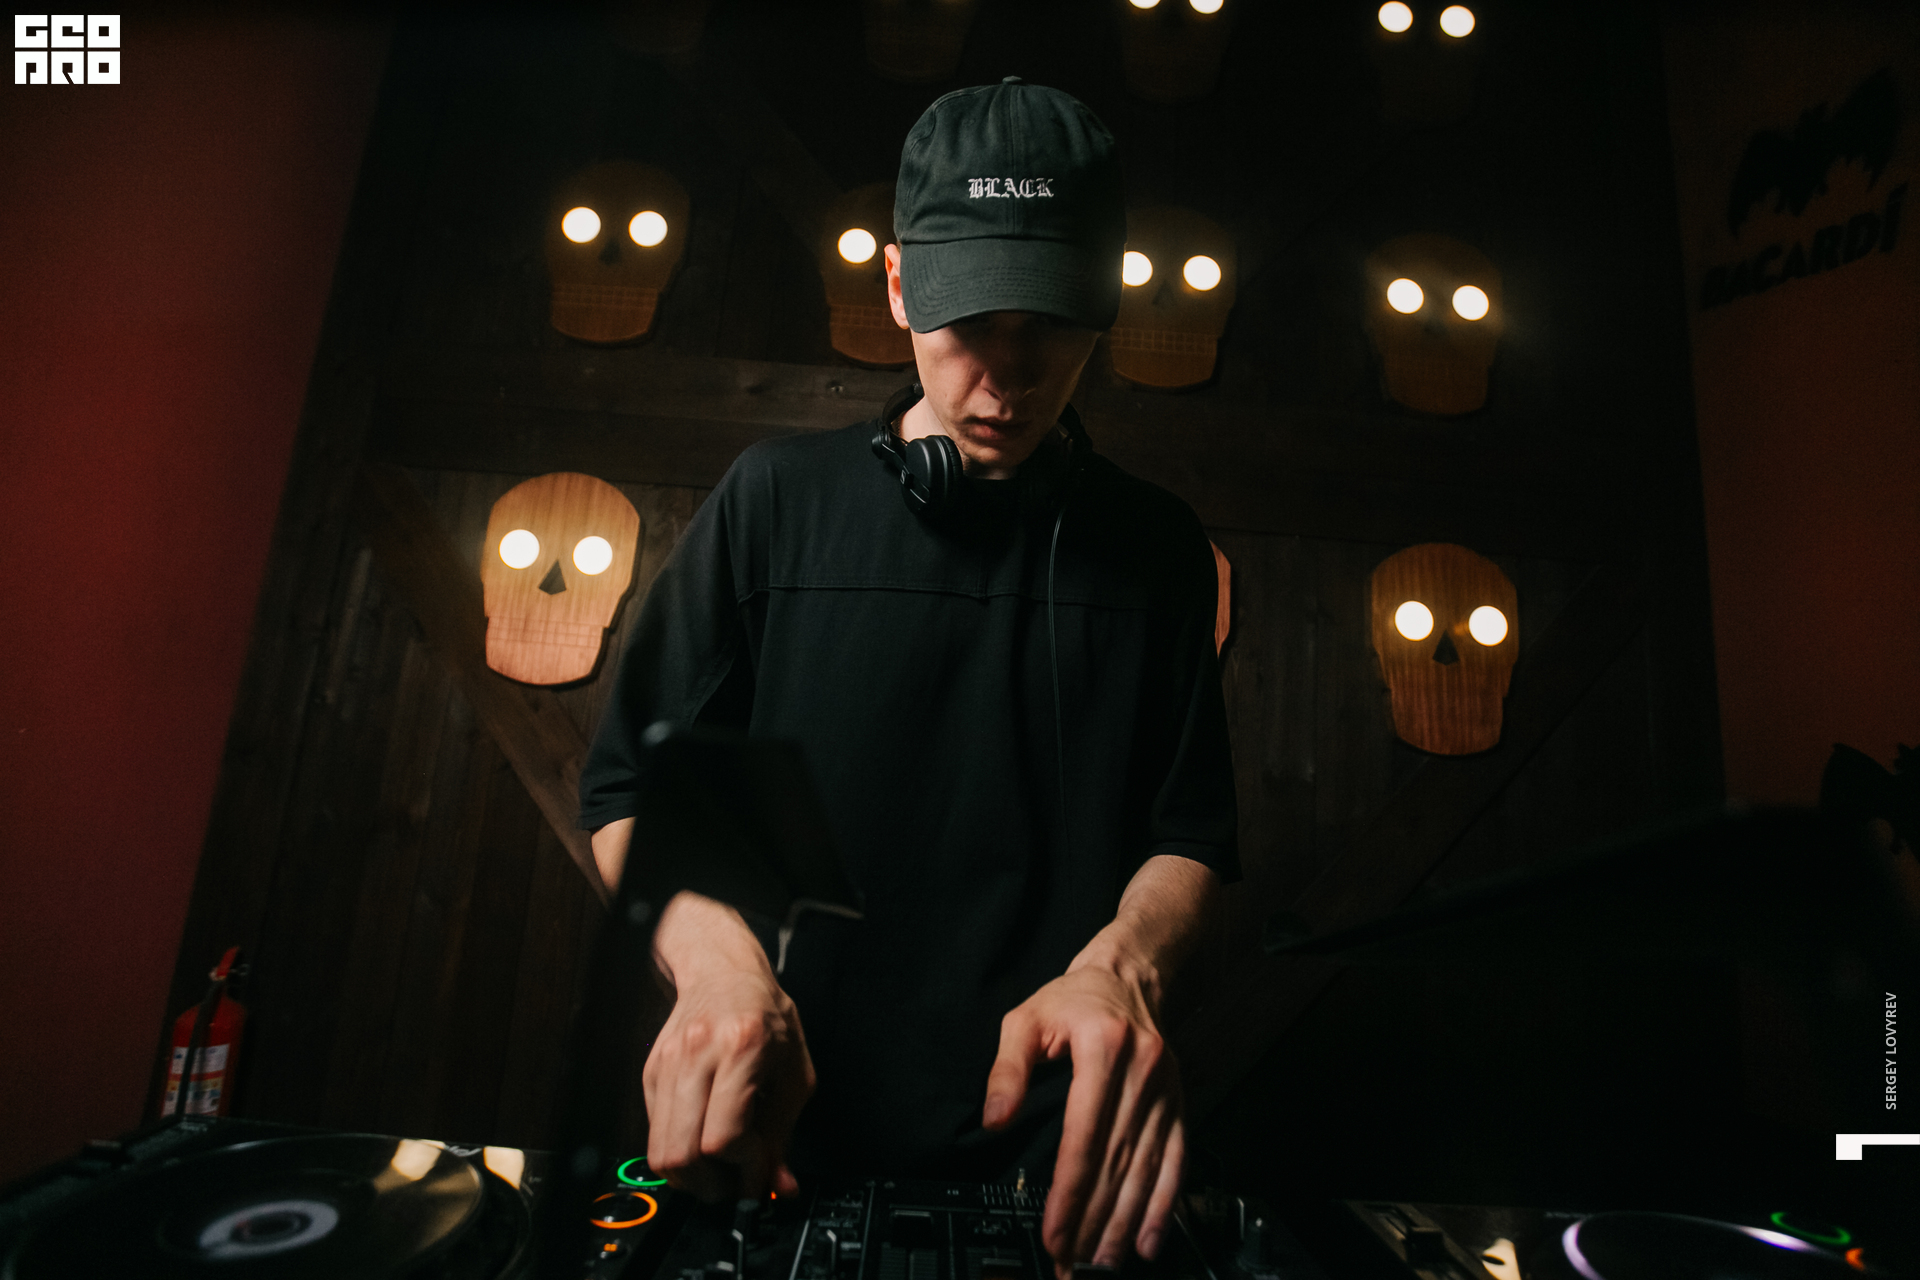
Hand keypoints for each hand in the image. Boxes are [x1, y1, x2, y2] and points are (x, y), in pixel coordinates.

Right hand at [643, 894, 814, 1201]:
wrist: (723, 973)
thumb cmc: (766, 1016)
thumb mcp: (795, 1072)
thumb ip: (784, 1134)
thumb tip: (779, 1186)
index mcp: (741, 1048)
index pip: (724, 1136)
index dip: (743, 1170)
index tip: (759, 1177)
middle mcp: (696, 1055)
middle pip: (682, 1153)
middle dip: (712, 1185)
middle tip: (735, 1182)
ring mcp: (666, 1065)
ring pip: (661, 1152)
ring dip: (692, 1177)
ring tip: (720, 1167)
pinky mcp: (650, 1074)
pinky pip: (656, 1135)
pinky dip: (680, 1153)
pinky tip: (704, 1141)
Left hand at [982, 964, 1183, 1278]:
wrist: (1128, 977)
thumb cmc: (1072, 1000)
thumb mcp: (1026, 1019)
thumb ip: (1007, 1068)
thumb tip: (996, 1119)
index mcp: (1103, 1050)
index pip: (1086, 1136)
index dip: (1070, 1190)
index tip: (1054, 1231)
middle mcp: (1142, 1073)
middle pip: (1117, 1162)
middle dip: (1093, 1221)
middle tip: (1073, 1264)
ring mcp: (1166, 1092)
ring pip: (1146, 1169)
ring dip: (1125, 1224)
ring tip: (1104, 1264)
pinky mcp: (1178, 1104)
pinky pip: (1175, 1160)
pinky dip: (1164, 1205)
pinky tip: (1149, 1239)